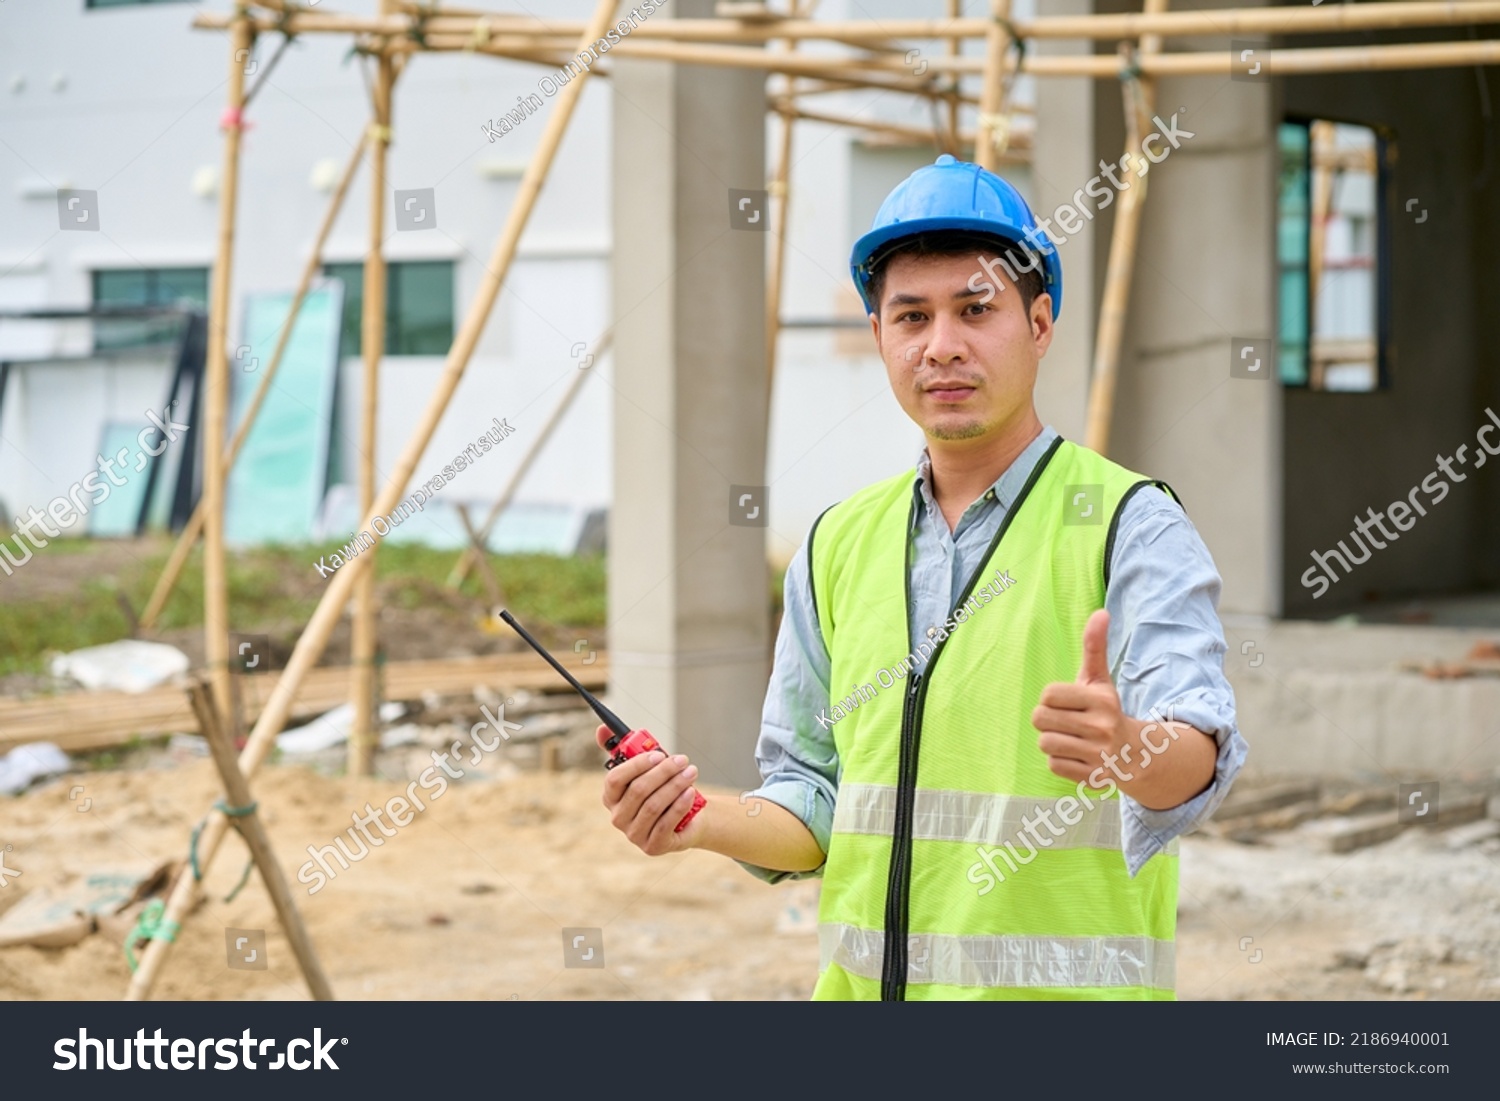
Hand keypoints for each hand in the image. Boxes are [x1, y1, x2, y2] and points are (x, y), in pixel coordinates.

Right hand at [596, 725, 703, 855]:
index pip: (615, 779)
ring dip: (675, 785)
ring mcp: (634, 834)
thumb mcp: (646, 767)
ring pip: (654, 805)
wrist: (688, 817)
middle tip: (682, 760)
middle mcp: (618, 817)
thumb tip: (602, 728)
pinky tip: (690, 792)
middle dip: (663, 772)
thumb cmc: (662, 788)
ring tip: (691, 772)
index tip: (658, 754)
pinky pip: (666, 823)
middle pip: (638, 791)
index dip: (636, 764)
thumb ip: (624, 748)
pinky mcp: (652, 846)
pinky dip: (679, 805)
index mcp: (611, 797)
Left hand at [1031, 609, 1133, 787]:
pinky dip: (1060, 761)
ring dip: (1053, 740)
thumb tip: (1101, 612)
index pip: (1048, 694)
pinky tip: (1077, 755)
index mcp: (1102, 700)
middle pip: (1040, 719)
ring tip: (1072, 738)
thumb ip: (1094, 647)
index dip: (1051, 698)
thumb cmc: (1106, 711)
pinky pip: (1053, 765)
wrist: (1135, 754)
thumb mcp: (1100, 679)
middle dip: (1047, 719)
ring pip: (1045, 743)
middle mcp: (1102, 728)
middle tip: (1065, 720)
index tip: (1067, 702)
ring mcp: (1098, 755)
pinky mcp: (1093, 777)